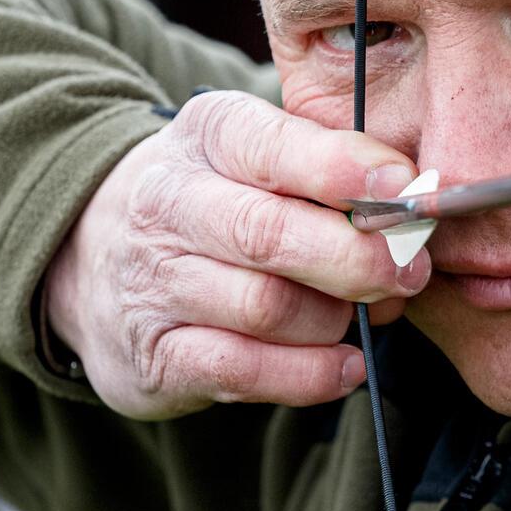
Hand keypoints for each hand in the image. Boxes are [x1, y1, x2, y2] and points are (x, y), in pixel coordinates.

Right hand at [43, 91, 428, 418]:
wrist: (92, 254)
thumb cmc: (218, 198)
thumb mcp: (261, 156)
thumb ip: (336, 172)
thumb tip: (418, 208)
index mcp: (208, 134)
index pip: (278, 148)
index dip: (348, 171)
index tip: (409, 192)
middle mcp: (168, 202)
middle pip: (271, 235)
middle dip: (356, 258)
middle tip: (410, 271)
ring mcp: (154, 283)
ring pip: (266, 308)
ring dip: (334, 319)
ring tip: (364, 315)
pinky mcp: (152, 356)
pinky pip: (243, 370)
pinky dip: (308, 375)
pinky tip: (345, 366)